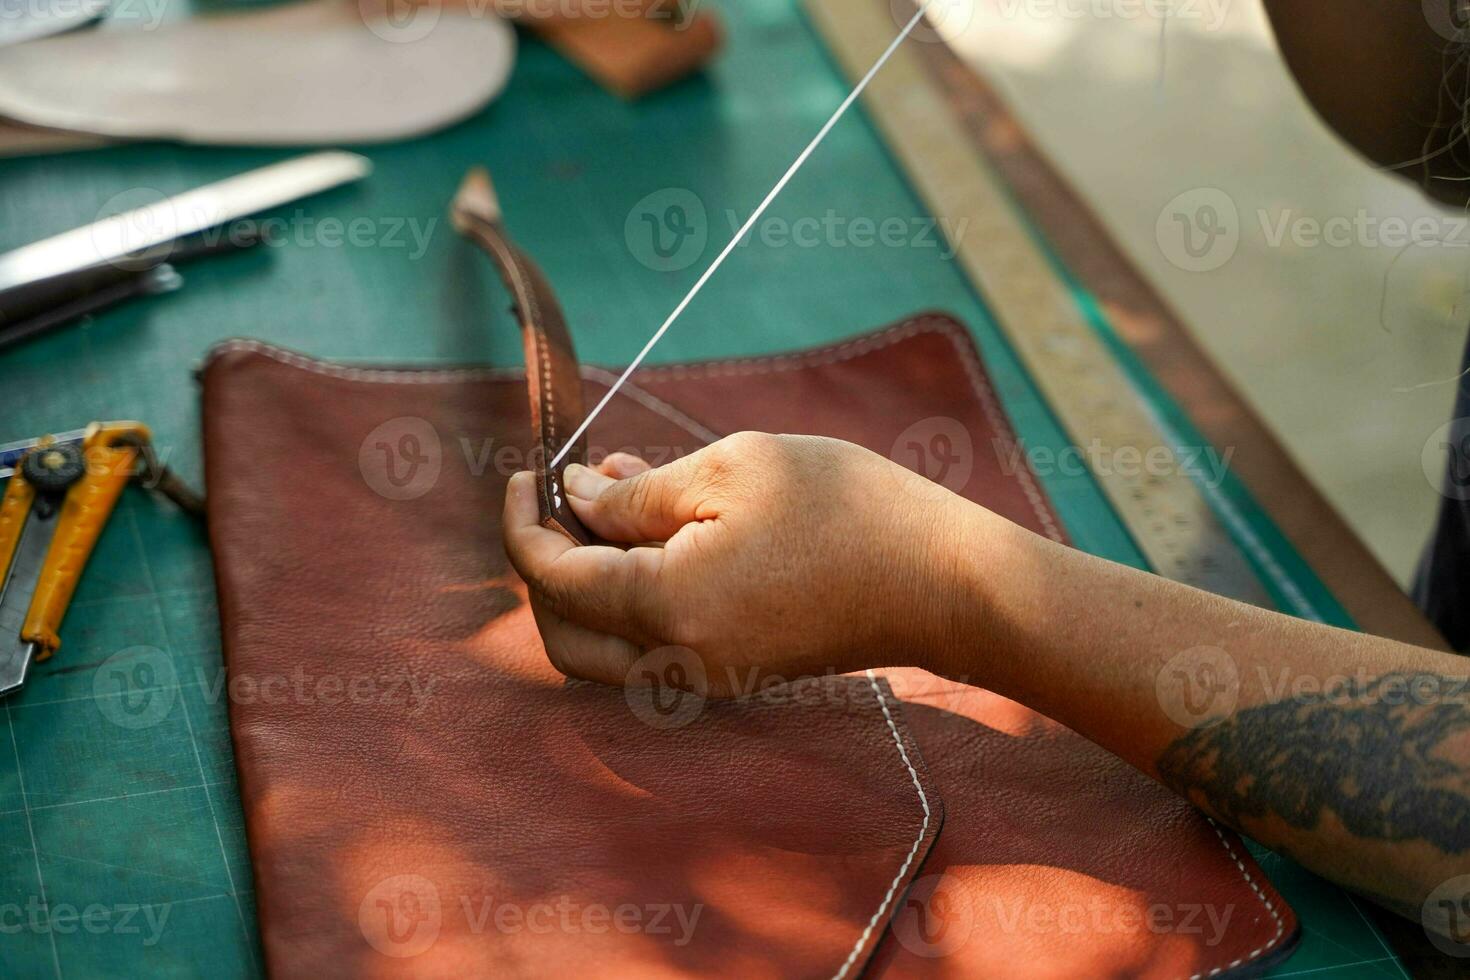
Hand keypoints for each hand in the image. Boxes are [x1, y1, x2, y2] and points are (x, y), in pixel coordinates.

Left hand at [503, 432, 984, 694]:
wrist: (942, 581)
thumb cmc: (846, 508)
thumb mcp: (734, 468)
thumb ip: (638, 491)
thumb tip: (577, 499)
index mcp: (666, 607)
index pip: (552, 576)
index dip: (523, 521)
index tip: (527, 470)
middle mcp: (676, 663)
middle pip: (563, 631)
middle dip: (543, 564)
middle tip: (558, 495)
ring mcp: (706, 679)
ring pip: (601, 649)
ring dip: (586, 581)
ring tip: (614, 497)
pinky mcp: (734, 674)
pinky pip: (651, 647)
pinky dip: (631, 595)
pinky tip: (657, 528)